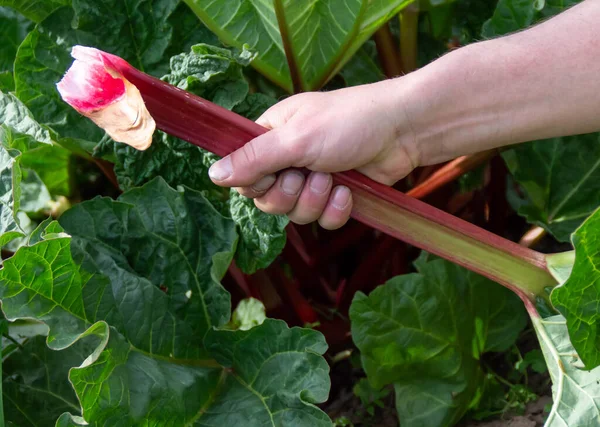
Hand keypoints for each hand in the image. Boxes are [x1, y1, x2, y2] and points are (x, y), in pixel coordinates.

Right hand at [208, 80, 419, 228]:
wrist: (402, 130)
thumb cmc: (348, 122)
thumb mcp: (295, 138)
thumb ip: (254, 159)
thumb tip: (213, 175)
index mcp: (271, 137)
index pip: (243, 174)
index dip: (256, 183)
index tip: (275, 173)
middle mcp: (288, 159)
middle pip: (267, 200)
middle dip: (289, 194)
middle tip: (307, 175)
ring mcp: (313, 179)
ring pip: (295, 213)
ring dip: (315, 200)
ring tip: (334, 180)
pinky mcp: (336, 196)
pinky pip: (323, 220)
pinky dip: (336, 210)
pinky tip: (349, 192)